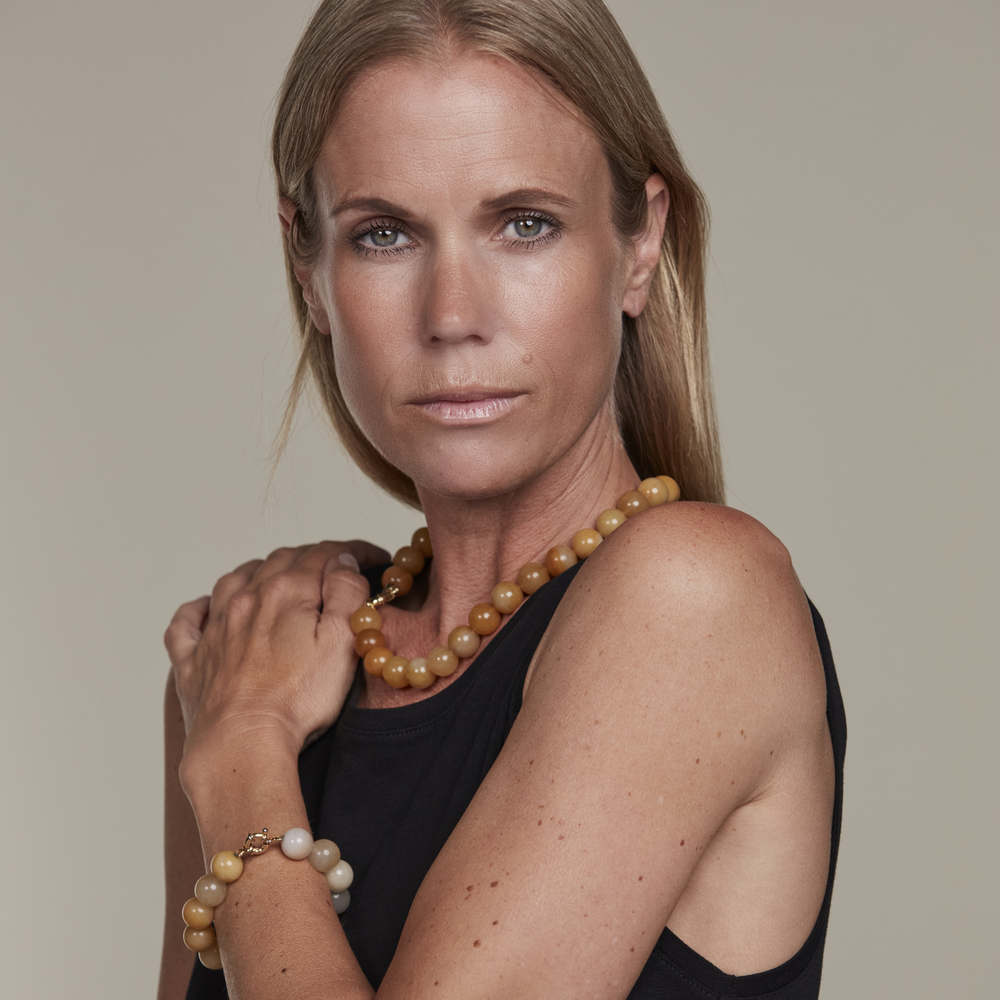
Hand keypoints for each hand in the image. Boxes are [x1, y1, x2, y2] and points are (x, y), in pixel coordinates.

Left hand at [165, 540, 387, 759]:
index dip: (352, 550)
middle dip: (310, 558)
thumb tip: (342, 562)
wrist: (242, 744)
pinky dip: (200, 610)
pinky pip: (188, 622)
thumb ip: (346, 593)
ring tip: (279, 579)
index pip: (324, 554)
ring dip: (260, 572)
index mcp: (285, 592)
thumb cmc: (296, 702)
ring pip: (234, 580)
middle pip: (280, 560)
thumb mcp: (343, 642)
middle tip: (333, 569)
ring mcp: (216, 629)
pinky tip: (209, 610)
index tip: (370, 556)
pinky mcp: (194, 661)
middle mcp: (246, 600)